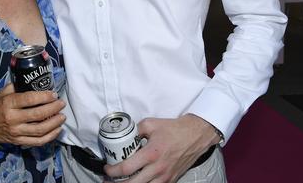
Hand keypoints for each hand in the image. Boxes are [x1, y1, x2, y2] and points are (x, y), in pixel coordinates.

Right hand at [0, 84, 65, 146]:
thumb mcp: (2, 93)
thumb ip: (17, 87)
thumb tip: (32, 81)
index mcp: (8, 104)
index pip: (29, 99)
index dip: (44, 97)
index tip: (53, 94)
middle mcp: (12, 119)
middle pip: (37, 115)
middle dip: (53, 108)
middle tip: (61, 103)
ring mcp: (16, 132)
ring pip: (40, 130)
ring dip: (54, 123)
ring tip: (62, 117)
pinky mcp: (18, 141)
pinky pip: (37, 141)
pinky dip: (49, 137)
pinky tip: (56, 130)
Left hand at [104, 114, 218, 182]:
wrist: (194, 136)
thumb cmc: (173, 129)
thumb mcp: (150, 124)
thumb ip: (135, 131)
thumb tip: (123, 136)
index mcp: (151, 154)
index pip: (127, 168)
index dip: (113, 171)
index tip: (107, 168)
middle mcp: (158, 169)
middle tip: (108, 180)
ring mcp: (165, 177)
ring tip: (121, 182)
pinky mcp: (171, 180)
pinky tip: (137, 182)